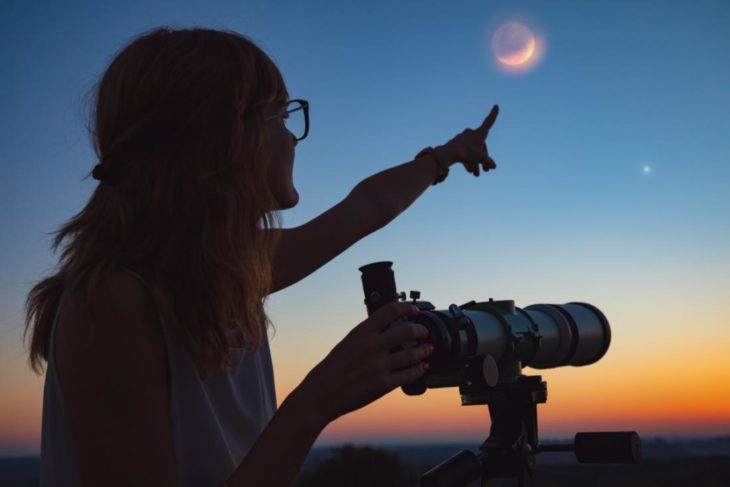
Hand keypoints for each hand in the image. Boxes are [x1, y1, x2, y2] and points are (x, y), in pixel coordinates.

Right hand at [297, 302, 431, 426]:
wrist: (321, 394)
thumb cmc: (332, 369)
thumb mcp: (347, 344)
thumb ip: (367, 336)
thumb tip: (387, 330)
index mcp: (361, 333)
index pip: (389, 311)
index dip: (406, 308)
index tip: (414, 310)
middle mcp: (371, 346)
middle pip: (407, 331)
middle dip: (420, 330)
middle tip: (424, 332)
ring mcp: (379, 366)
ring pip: (412, 354)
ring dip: (423, 350)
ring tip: (427, 349)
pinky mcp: (383, 384)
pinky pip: (409, 375)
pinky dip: (418, 370)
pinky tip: (421, 368)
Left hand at [434, 104, 498, 176]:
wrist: (448, 154)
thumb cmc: (466, 153)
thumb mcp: (480, 158)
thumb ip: (488, 161)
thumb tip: (494, 166)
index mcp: (479, 133)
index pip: (489, 121)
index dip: (493, 114)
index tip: (496, 106)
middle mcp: (471, 133)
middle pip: (481, 146)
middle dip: (483, 159)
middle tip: (486, 171)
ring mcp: (463, 138)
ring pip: (472, 151)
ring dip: (475, 163)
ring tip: (476, 174)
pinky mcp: (456, 144)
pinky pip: (465, 152)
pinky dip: (468, 161)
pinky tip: (469, 171)